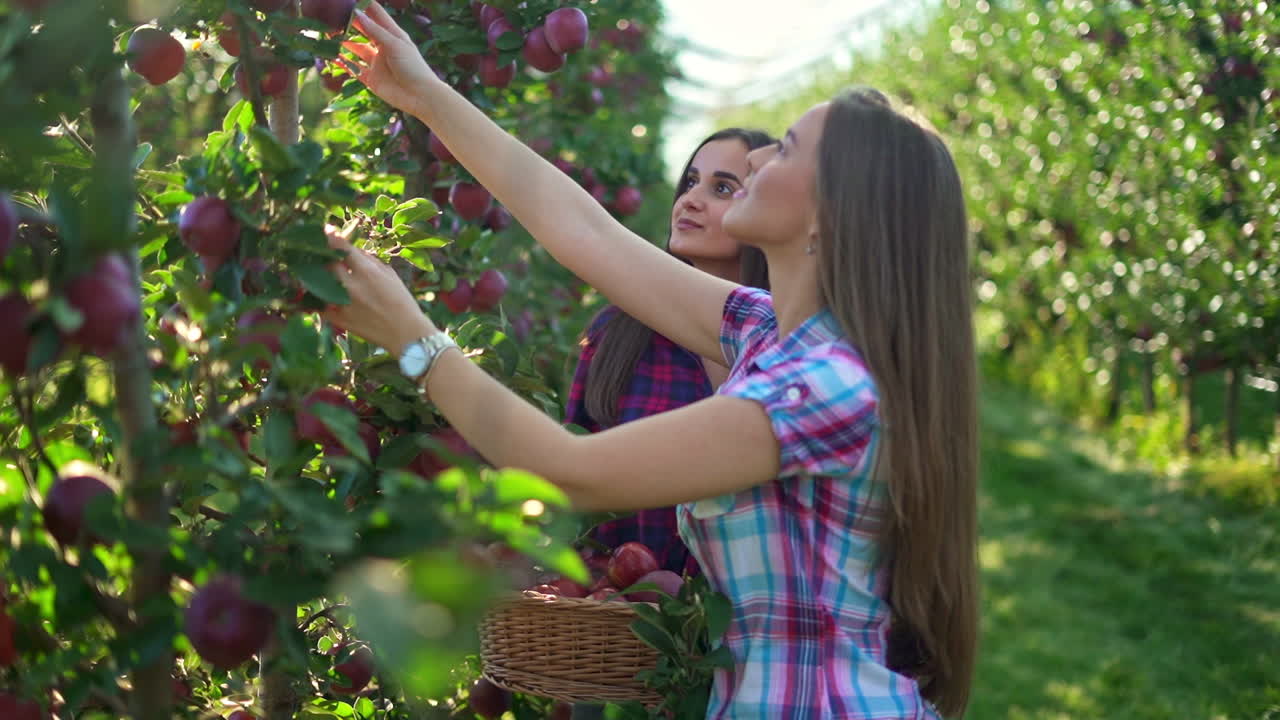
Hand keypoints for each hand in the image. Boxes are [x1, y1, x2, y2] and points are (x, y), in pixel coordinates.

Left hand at [323, 227, 435, 355]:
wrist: (406, 334)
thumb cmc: (402, 301)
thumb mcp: (390, 274)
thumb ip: (369, 260)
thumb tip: (351, 250)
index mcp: (367, 272)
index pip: (341, 247)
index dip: (331, 236)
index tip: (326, 231)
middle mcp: (352, 286)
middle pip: (326, 263)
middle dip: (324, 256)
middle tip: (322, 253)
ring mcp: (342, 303)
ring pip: (318, 282)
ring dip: (318, 275)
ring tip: (319, 272)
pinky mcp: (337, 319)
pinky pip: (318, 304)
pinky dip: (317, 297)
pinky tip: (319, 293)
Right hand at [342, 2, 439, 115]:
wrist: (421, 97)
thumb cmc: (413, 67)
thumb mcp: (395, 45)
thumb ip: (375, 31)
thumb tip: (357, 13)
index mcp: (393, 35)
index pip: (377, 15)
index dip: (365, 5)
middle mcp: (383, 47)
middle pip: (364, 31)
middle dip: (350, 22)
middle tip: (334, 14)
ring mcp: (377, 63)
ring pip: (357, 49)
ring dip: (344, 42)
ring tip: (329, 33)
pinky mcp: (371, 79)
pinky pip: (354, 69)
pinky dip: (344, 63)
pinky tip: (332, 56)